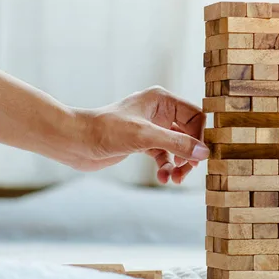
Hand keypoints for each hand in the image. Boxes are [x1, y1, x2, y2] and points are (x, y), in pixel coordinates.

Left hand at [73, 86, 208, 183]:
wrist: (74, 142)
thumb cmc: (105, 130)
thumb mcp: (145, 137)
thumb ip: (177, 143)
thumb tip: (204, 152)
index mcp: (162, 100)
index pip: (195, 116)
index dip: (200, 137)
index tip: (199, 157)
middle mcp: (159, 111)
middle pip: (189, 133)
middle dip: (188, 154)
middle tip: (186, 172)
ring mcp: (152, 128)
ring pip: (177, 147)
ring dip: (178, 164)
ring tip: (174, 179)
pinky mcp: (143, 143)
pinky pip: (164, 156)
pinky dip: (166, 168)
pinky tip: (161, 178)